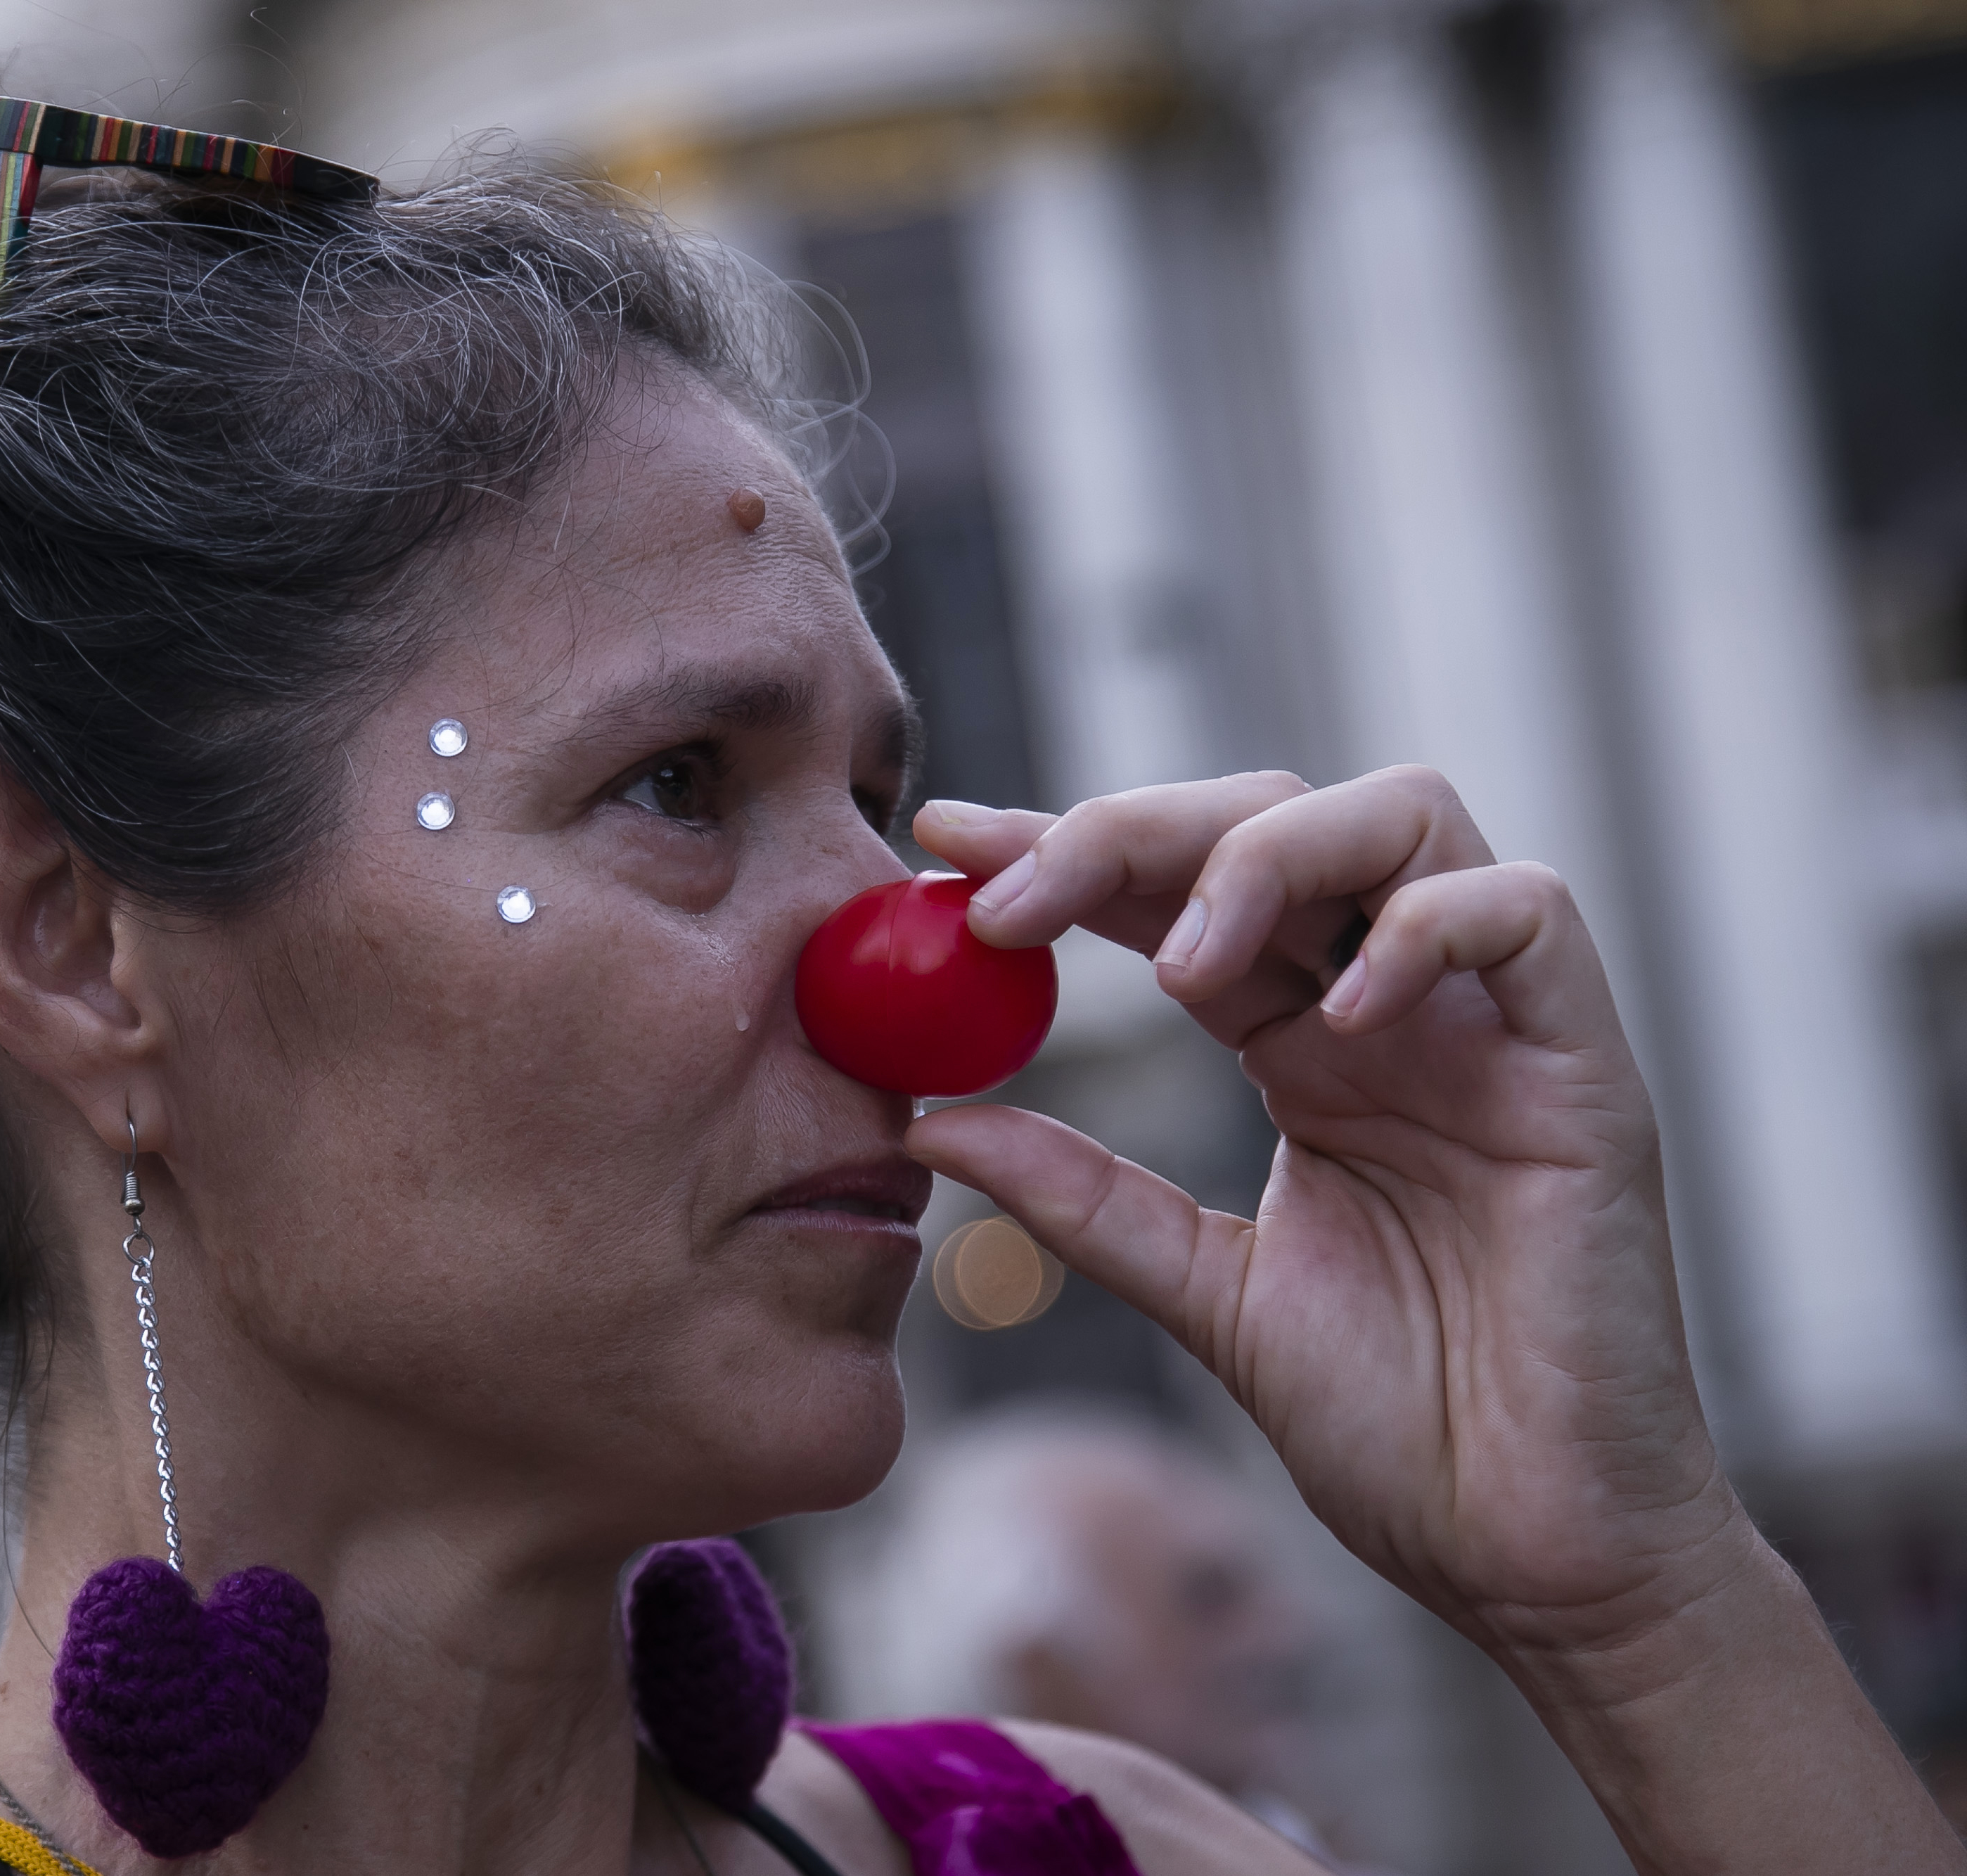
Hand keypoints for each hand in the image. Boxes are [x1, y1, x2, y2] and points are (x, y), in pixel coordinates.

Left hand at [903, 767, 1733, 1659]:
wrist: (1531, 1551)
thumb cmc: (1397, 1428)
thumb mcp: (1201, 1290)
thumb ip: (1080, 1195)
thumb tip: (926, 1122)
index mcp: (1304, 1044)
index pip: (1177, 890)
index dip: (1065, 846)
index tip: (946, 838)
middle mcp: (1396, 1006)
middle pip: (1273, 815)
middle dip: (1130, 829)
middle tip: (1015, 899)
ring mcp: (1497, 1026)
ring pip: (1404, 813)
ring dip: (1266, 856)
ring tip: (1176, 968)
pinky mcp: (1590, 1069)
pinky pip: (1532, 910)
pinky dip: (1428, 927)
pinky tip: (1343, 1019)